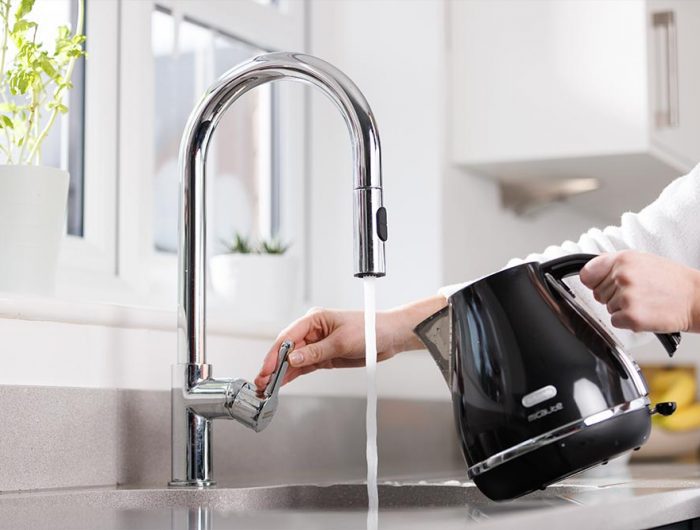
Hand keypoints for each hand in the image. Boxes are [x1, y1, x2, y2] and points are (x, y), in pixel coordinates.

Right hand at [254, 296, 445, 387]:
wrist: (389, 337)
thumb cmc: (370, 330)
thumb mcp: (342, 341)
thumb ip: (316, 352)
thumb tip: (293, 359)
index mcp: (314, 319)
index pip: (288, 337)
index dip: (275, 354)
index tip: (267, 369)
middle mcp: (312, 331)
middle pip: (287, 350)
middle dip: (274, 366)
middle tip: (262, 383)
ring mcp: (317, 344)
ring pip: (293, 360)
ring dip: (281, 373)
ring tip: (268, 387)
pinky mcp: (323, 357)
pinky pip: (303, 366)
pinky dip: (292, 375)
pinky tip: (282, 383)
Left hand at [579, 250, 699, 332]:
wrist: (697, 298)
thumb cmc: (673, 281)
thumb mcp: (642, 261)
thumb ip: (614, 265)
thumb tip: (589, 274)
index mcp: (623, 259)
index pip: (588, 274)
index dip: (594, 282)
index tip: (600, 284)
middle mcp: (622, 276)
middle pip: (598, 293)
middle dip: (614, 296)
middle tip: (639, 293)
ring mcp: (626, 296)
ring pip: (607, 307)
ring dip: (622, 308)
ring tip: (645, 302)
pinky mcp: (631, 316)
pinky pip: (615, 321)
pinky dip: (627, 321)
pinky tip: (644, 313)